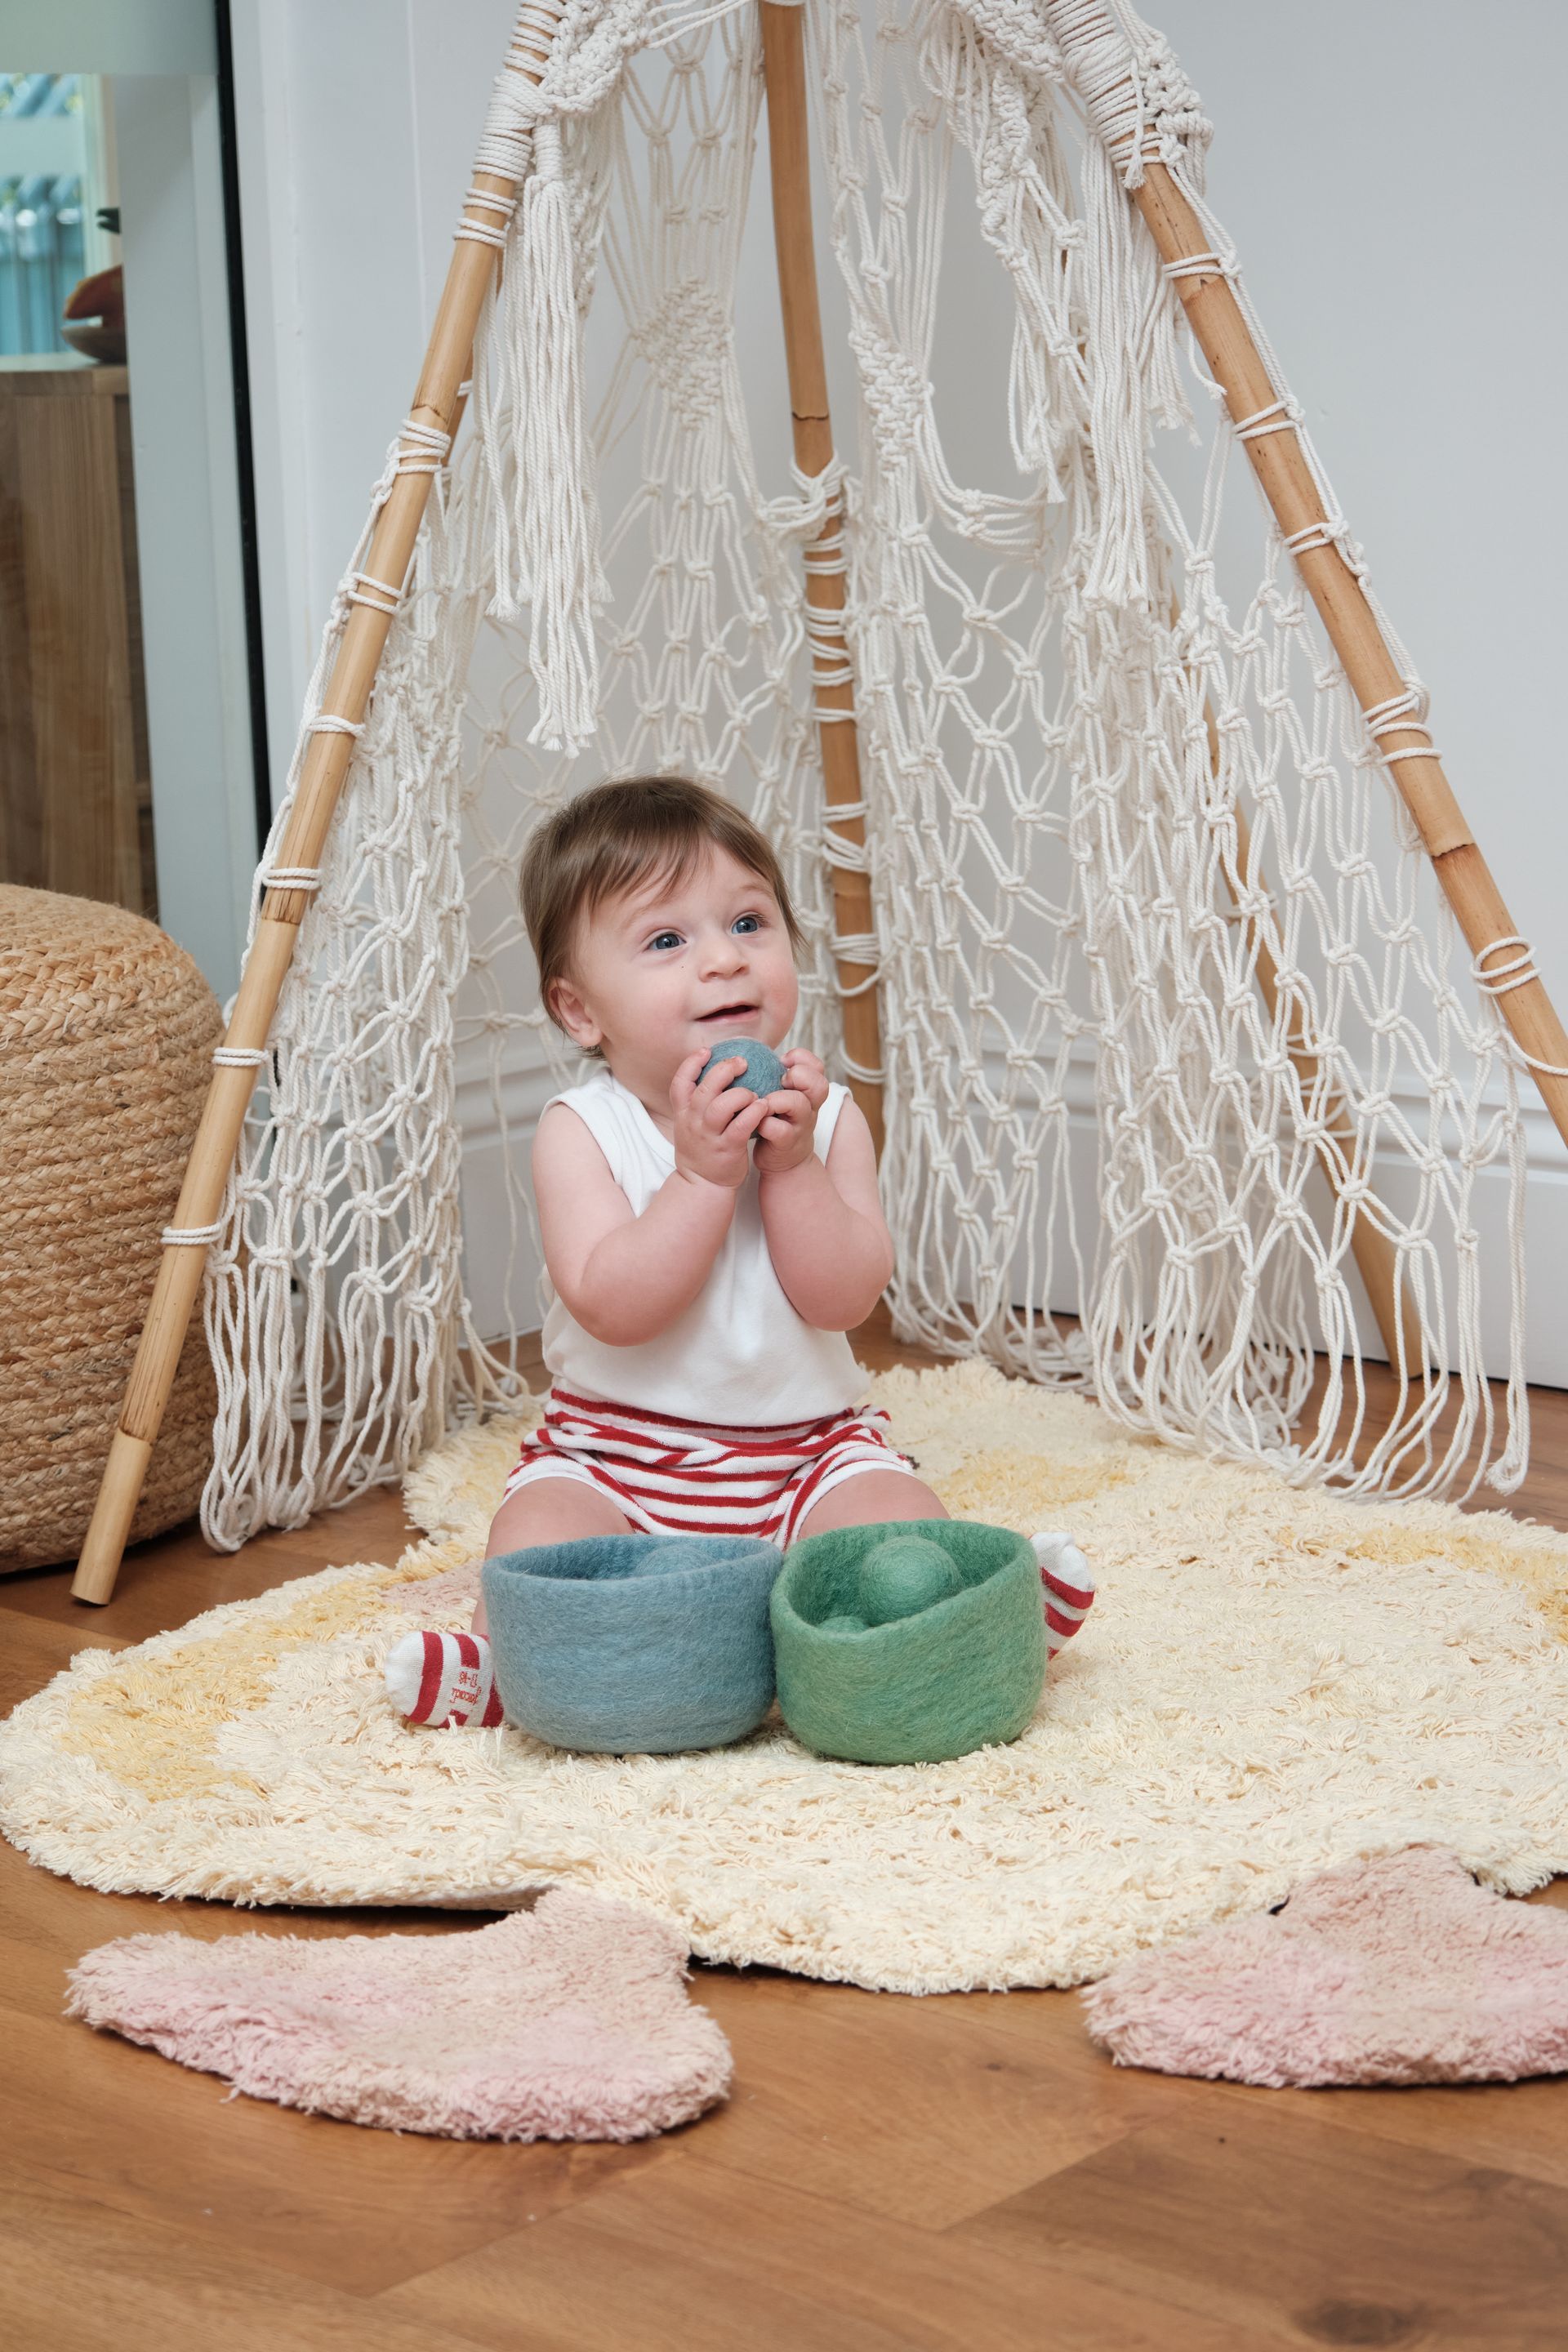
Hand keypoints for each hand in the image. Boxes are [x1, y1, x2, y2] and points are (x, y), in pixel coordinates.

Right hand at [669, 1050, 770, 1189]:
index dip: (692, 1063)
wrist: (702, 1185)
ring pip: (722, 1106)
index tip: (707, 1051)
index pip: (680, 1082)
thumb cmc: (702, 1150)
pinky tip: (763, 1106)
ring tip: (753, 1093)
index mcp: (683, 1113)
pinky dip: (753, 1113)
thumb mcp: (690, 1125)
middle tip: (742, 1062)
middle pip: (705, 1088)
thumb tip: (714, 1074)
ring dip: (741, 1094)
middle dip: (724, 1070)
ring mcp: (709, 1136)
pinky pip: (741, 1125)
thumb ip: (698, 1102)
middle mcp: (693, 1122)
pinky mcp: (728, 1148)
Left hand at [752, 1047, 827, 1176]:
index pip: (818, 1067)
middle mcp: (810, 1107)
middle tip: (780, 1081)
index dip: (802, 1059)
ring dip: (776, 1099)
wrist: (783, 1159)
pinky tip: (756, 1123)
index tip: (783, 1062)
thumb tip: (752, 1052)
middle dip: (799, 1076)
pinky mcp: (787, 1143)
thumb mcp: (783, 1096)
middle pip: (819, 1084)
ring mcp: (801, 1125)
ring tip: (763, 1103)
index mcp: (809, 1092)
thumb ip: (776, 1076)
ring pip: (798, 1104)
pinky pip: (778, 1129)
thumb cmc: (778, 1120)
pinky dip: (765, 1123)